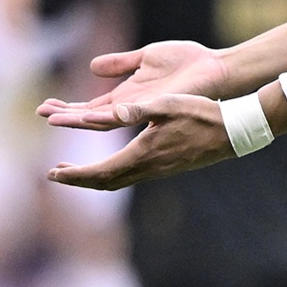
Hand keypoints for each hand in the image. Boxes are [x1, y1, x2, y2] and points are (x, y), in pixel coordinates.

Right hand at [38, 40, 229, 129]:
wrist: (214, 69)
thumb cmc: (186, 63)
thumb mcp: (145, 57)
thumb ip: (120, 63)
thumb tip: (92, 66)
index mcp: (127, 98)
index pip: (90, 107)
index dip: (67, 108)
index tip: (44, 107)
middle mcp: (131, 108)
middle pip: (90, 116)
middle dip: (65, 115)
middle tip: (40, 114)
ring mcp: (141, 110)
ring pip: (102, 120)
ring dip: (78, 118)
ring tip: (54, 118)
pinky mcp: (154, 107)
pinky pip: (125, 115)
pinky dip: (104, 115)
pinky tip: (86, 114)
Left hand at [46, 94, 232, 189]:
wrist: (233, 133)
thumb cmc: (202, 114)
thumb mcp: (168, 104)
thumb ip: (138, 109)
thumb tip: (110, 113)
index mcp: (143, 153)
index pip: (101, 172)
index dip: (75, 176)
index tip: (53, 174)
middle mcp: (148, 168)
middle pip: (105, 182)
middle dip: (78, 180)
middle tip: (54, 175)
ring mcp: (158, 171)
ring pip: (117, 181)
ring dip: (93, 178)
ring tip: (74, 171)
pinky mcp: (165, 167)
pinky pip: (130, 176)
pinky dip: (111, 174)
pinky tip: (109, 165)